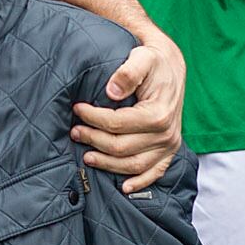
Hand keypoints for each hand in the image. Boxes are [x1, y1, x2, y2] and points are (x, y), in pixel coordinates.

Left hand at [71, 41, 184, 192]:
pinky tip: (123, 187)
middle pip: (120, 147)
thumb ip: (128, 71)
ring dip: (106, 163)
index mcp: (159, 114)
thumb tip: (112, 91)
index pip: (117, 124)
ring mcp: (168, 145)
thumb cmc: (153, 61)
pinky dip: (139, 183)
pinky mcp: (169, 151)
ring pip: (131, 165)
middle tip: (74, 131)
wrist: (171, 66)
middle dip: (93, 140)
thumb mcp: (143, 56)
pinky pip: (154, 173)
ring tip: (85, 155)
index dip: (93, 118)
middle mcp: (166, 134)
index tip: (77, 108)